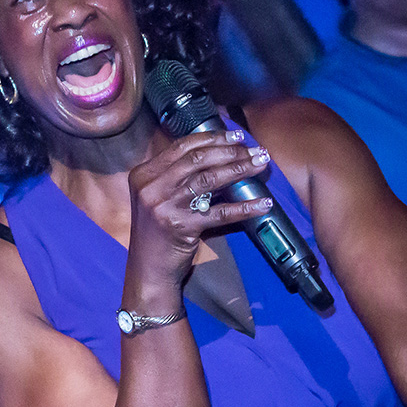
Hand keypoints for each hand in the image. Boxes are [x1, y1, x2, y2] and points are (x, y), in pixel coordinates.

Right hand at [126, 129, 272, 303]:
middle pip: (198, 160)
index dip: (212, 138)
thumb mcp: (157, 197)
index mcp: (144, 174)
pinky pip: (219, 213)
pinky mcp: (181, 227)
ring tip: (261, 165)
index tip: (236, 136)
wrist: (148, 270)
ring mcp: (165, 207)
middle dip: (231, 151)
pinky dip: (244, 208)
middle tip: (255, 150)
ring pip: (209, 180)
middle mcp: (151, 187)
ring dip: (240, 169)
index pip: (182, 147)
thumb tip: (217, 153)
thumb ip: (176, 176)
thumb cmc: (157, 232)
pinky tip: (262, 203)